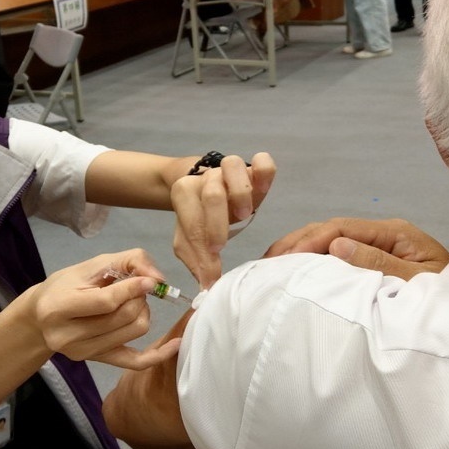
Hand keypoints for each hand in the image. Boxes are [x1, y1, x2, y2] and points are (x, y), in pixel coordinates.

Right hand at [12, 249, 179, 370]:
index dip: (133, 289)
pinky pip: (135, 362)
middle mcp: (68, 336)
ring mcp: (83, 353)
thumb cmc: (66, 285)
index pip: (105, 302)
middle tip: (135, 287)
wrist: (41, 317)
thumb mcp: (91, 265)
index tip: (150, 281)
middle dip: (138, 297)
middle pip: (124, 317)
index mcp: (59, 307)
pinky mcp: (98, 361)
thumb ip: (127, 261)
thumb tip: (158, 279)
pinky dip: (158, 354)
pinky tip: (175, 343)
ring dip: (143, 311)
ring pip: (134, 332)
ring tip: (132, 302)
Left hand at [171, 152, 275, 286]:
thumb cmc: (203, 217)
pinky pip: (262, 161)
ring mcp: (230, 169)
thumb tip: (206, 287)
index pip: (190, 220)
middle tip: (221, 247)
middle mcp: (206, 176)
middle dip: (216, 224)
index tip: (211, 275)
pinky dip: (264, 172)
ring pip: (232, 167)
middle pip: (211, 193)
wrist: (212, 189)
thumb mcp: (192, 238)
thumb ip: (195, 259)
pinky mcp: (254, 167)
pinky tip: (263, 190)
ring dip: (240, 193)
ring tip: (245, 215)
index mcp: (184, 192)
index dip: (200, 250)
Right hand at [264, 217, 448, 278]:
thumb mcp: (416, 284)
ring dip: (302, 251)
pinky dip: (314, 262)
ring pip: (331, 240)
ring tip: (272, 267)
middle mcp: (384, 234)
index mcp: (395, 233)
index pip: (342, 226)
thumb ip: (378, 264)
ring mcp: (379, 247)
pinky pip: (339, 256)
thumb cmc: (447, 301)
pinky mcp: (375, 262)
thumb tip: (336, 245)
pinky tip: (296, 272)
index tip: (285, 258)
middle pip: (332, 228)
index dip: (310, 240)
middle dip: (298, 242)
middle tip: (266, 262)